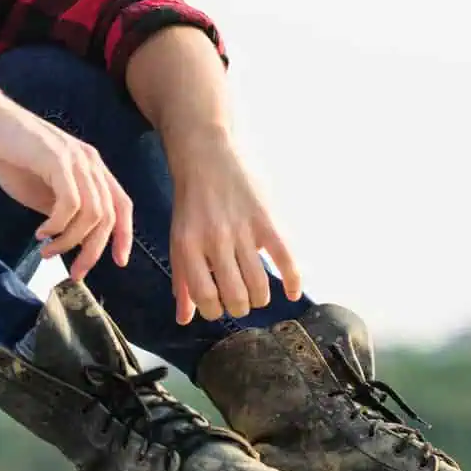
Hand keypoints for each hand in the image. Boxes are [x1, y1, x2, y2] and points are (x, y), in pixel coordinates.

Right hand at [0, 96, 133, 282]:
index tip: (118, 263)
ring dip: (70, 241)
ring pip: (91, 214)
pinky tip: (40, 232)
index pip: (122, 205)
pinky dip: (57, 225)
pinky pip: (70, 204)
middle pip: (108, 216)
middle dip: (93, 251)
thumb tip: (76, 241)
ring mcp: (75, 159)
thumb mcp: (44, 190)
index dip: (124, 236)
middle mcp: (90, 162)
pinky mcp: (57, 159)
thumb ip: (64, 210)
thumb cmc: (11, 155)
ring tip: (47, 251)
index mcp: (91, 167)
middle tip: (74, 272)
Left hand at [166, 128, 301, 323]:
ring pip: (259, 286)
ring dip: (261, 298)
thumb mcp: (178, 238)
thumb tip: (184, 319)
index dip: (214, 310)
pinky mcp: (267, 219)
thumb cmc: (191, 201)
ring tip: (258, 292)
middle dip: (240, 307)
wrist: (206, 152)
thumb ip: (182, 280)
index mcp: (188, 246)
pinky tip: (292, 292)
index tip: (219, 305)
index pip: (205, 298)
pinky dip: (293, 281)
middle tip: (241, 299)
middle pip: (235, 297)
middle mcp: (215, 240)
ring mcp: (243, 230)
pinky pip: (286, 259)